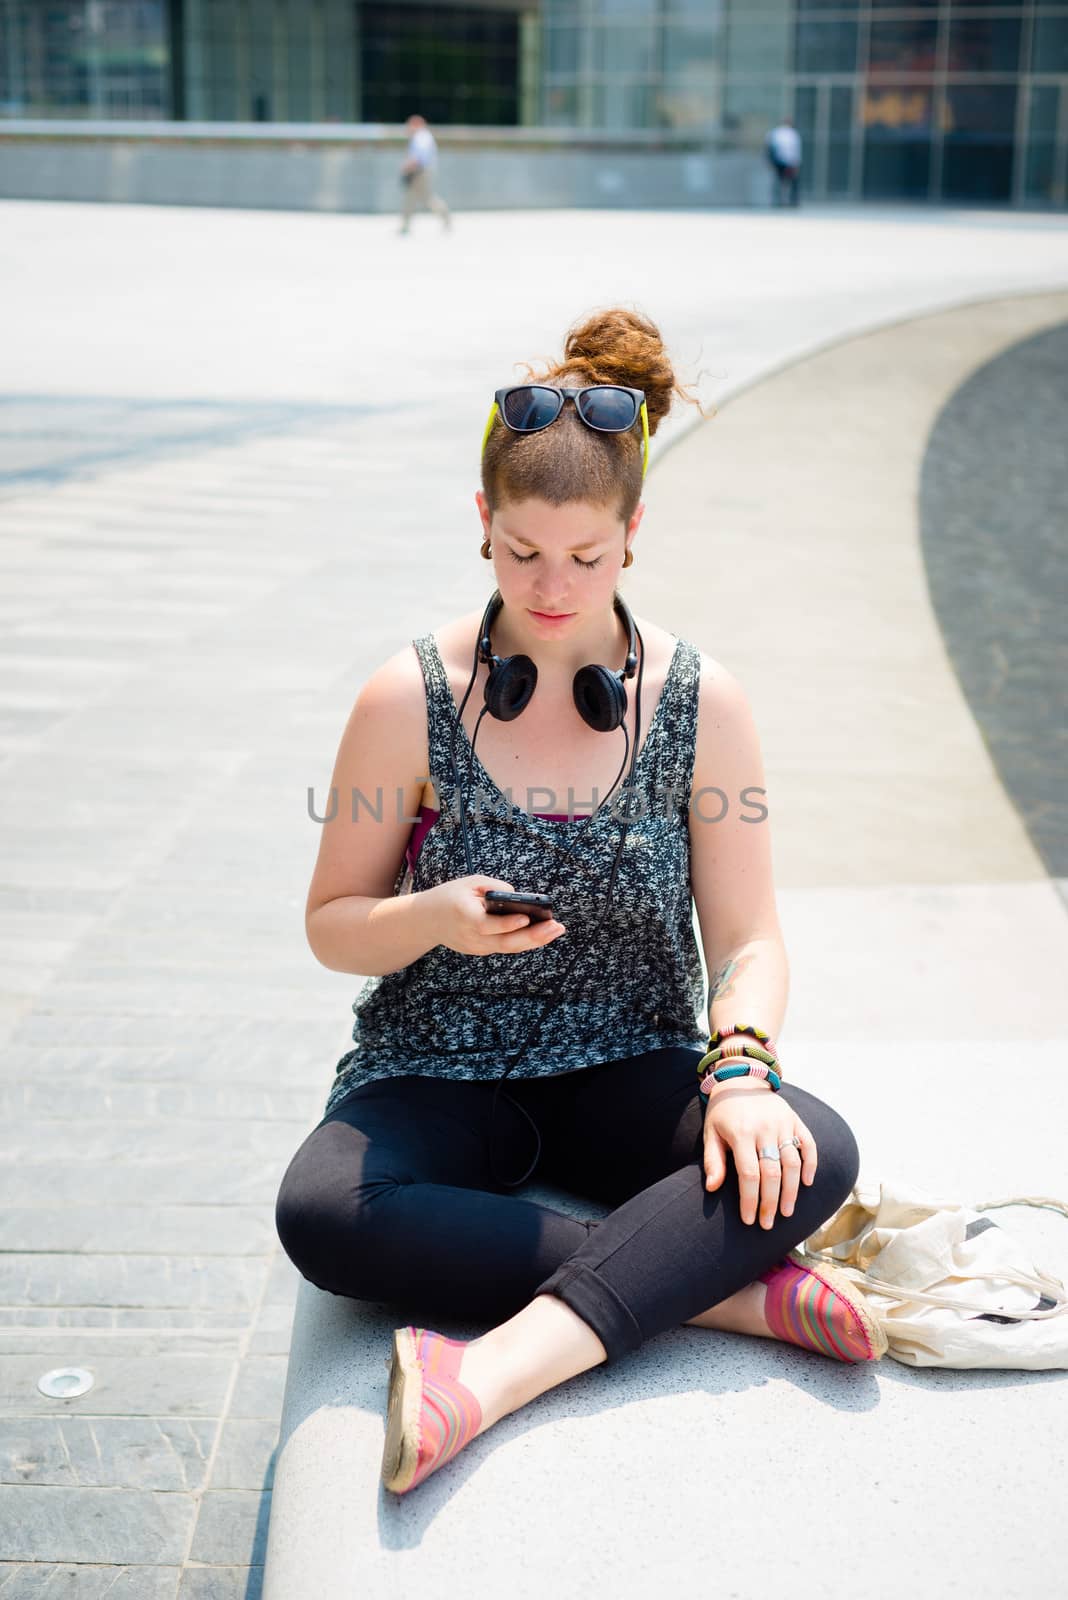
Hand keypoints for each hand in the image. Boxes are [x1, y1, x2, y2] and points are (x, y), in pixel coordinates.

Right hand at [424, 875, 565, 958]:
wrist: (426, 920)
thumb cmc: (450, 896)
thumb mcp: (469, 883)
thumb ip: (494, 888)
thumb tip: (520, 898)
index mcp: (464, 916)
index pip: (487, 925)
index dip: (507, 924)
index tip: (526, 918)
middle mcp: (470, 936)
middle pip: (504, 942)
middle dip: (533, 936)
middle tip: (556, 927)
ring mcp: (475, 947)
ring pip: (508, 948)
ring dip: (534, 940)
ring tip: (556, 930)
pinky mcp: (480, 951)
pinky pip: (505, 947)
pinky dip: (523, 941)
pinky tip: (542, 934)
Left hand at [701, 1079, 816, 1228]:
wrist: (741, 1078)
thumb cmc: (723, 1112)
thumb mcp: (710, 1133)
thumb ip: (713, 1161)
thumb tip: (712, 1188)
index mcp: (741, 1133)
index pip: (749, 1174)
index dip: (750, 1200)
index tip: (750, 1220)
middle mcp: (764, 1128)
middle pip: (772, 1173)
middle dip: (770, 1203)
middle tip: (768, 1224)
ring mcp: (783, 1123)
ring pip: (792, 1163)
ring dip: (791, 1191)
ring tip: (786, 1212)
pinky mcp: (795, 1119)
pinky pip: (808, 1144)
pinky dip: (810, 1164)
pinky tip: (806, 1183)